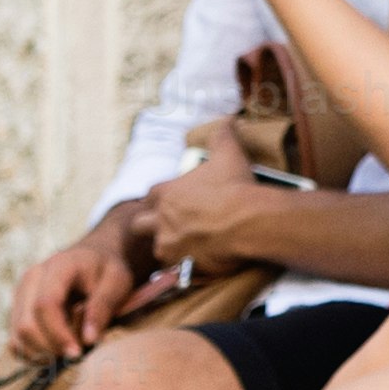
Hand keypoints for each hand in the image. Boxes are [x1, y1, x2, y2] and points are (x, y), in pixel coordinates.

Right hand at [5, 215, 151, 361]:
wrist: (92, 259)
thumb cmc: (107, 271)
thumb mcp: (117, 282)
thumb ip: (103, 307)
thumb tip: (88, 340)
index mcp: (57, 267)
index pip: (45, 305)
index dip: (58, 334)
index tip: (77, 353)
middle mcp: (31, 279)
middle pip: (26, 325)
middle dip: (51, 347)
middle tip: (79, 353)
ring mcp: (20, 295)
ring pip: (18, 337)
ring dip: (43, 353)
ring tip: (71, 348)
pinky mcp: (17, 311)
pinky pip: (16, 343)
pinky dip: (34, 354)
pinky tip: (57, 351)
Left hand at [137, 124, 284, 278]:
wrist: (250, 222)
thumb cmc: (236, 187)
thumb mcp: (229, 154)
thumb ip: (223, 135)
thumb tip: (228, 119)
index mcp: (167, 192)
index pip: (149, 196)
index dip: (158, 200)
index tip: (170, 203)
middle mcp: (161, 219)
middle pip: (139, 225)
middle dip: (150, 226)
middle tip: (170, 227)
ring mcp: (168, 244)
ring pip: (157, 249)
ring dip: (169, 248)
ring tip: (188, 247)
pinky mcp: (180, 266)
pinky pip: (176, 269)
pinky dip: (185, 266)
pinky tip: (200, 263)